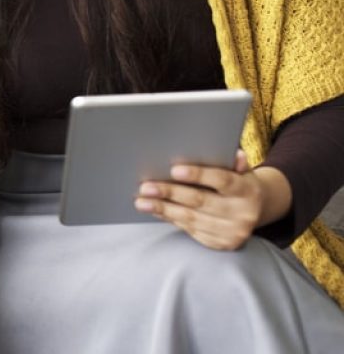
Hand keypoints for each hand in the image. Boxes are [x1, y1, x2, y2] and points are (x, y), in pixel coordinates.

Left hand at [134, 150, 290, 249]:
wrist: (255, 211)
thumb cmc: (238, 183)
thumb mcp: (240, 170)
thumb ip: (234, 162)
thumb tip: (233, 153)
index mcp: (248, 190)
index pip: (222, 180)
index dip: (198, 175)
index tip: (173, 170)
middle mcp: (243, 213)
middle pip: (200, 201)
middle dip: (170, 193)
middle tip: (145, 187)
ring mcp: (232, 232)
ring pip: (191, 218)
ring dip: (163, 209)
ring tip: (141, 201)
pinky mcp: (221, 243)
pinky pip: (190, 229)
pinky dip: (170, 218)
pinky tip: (155, 211)